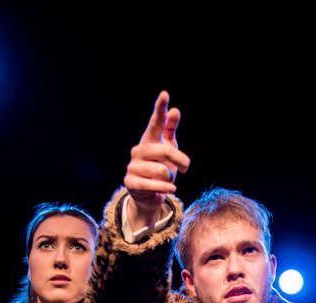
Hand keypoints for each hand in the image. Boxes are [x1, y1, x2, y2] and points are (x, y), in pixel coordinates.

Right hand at [124, 90, 190, 228]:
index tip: (165, 95)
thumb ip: (171, 131)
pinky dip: (166, 188)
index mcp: (149, 140)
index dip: (160, 109)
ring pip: (162, 170)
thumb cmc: (160, 168)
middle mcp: (138, 150)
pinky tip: (169, 189)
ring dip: (171, 178)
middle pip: (165, 150)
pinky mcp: (130, 182)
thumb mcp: (168, 150)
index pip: (156, 123)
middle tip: (185, 168)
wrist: (148, 195)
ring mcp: (132, 166)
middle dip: (180, 161)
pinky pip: (154, 184)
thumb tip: (175, 110)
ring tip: (167, 180)